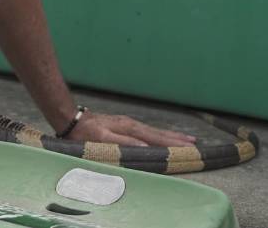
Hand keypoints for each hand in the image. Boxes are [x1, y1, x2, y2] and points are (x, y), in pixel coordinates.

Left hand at [68, 111, 196, 146]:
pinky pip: (148, 130)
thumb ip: (123, 143)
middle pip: (158, 133)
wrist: (72, 120)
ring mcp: (128, 124)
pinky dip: (159, 134)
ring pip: (154, 130)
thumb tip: (144, 145)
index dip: (171, 144)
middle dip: (176, 139)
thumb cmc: (85, 135)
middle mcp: (131, 125)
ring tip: (188, 139)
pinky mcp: (125, 125)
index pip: (155, 138)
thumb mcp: (102, 140)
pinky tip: (164, 137)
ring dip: (171, 135)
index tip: (187, 148)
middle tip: (195, 145)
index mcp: (128, 129)